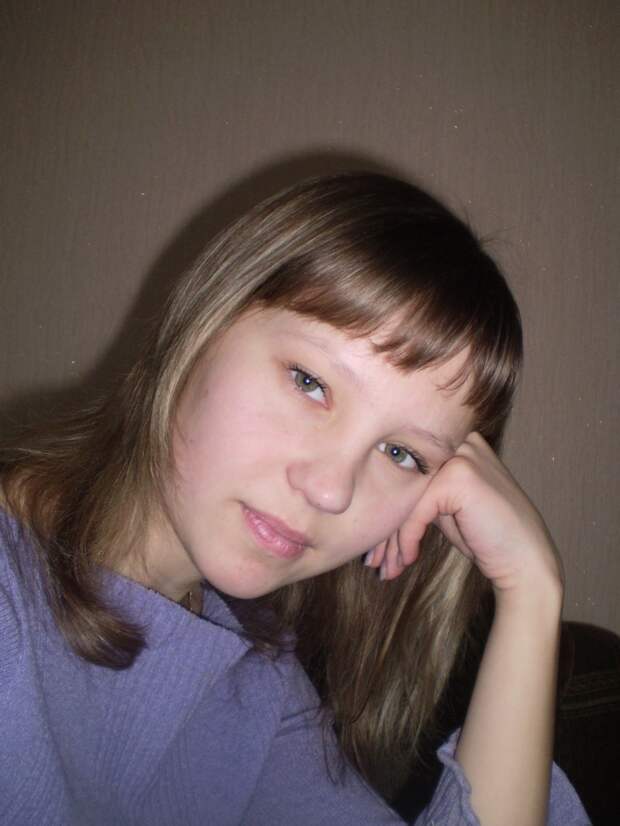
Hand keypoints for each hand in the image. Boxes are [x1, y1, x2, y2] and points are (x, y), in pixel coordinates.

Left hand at [366, 432, 562, 602]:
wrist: (524, 562)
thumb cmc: (486, 538)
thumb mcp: (448, 507)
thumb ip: (422, 492)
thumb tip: (376, 494)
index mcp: (459, 442)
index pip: (409, 472)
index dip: (389, 509)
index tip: (376, 548)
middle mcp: (461, 442)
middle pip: (404, 482)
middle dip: (385, 527)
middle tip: (373, 561)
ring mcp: (462, 456)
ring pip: (406, 498)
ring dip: (391, 540)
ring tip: (384, 569)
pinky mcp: (459, 477)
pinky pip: (416, 511)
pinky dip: (407, 539)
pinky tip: (408, 561)